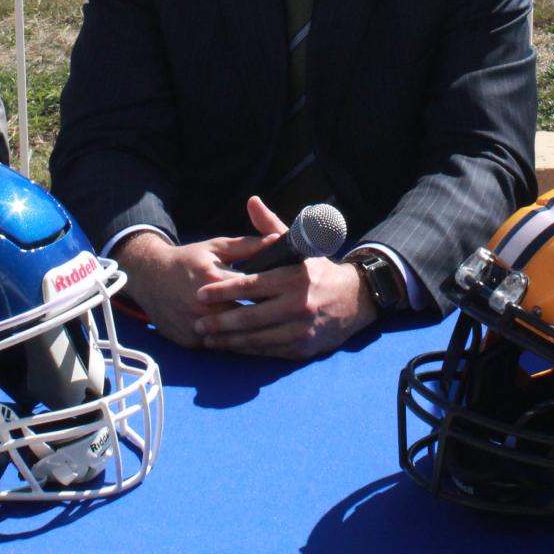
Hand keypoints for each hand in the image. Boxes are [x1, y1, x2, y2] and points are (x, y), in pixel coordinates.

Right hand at [114, 224, 274, 348]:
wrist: (149, 278)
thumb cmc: (189, 260)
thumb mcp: (217, 247)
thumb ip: (250, 245)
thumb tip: (278, 239)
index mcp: (214, 279)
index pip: (252, 290)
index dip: (274, 293)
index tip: (292, 295)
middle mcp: (204, 306)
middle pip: (246, 317)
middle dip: (267, 317)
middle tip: (289, 317)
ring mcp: (196, 326)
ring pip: (234, 337)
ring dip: (252, 335)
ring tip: (274, 331)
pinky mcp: (190, 341)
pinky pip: (219, 346)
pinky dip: (234, 343)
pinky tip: (251, 340)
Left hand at [190, 196, 377, 360]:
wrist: (355, 301)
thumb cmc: (320, 271)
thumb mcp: (299, 246)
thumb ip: (270, 227)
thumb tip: (252, 202)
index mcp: (294, 278)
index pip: (251, 285)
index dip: (223, 290)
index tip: (201, 293)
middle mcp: (298, 305)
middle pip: (250, 316)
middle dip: (220, 322)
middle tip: (198, 323)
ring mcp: (301, 329)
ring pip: (257, 339)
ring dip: (229, 341)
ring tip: (208, 338)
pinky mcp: (302, 348)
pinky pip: (268, 351)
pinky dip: (248, 350)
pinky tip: (232, 347)